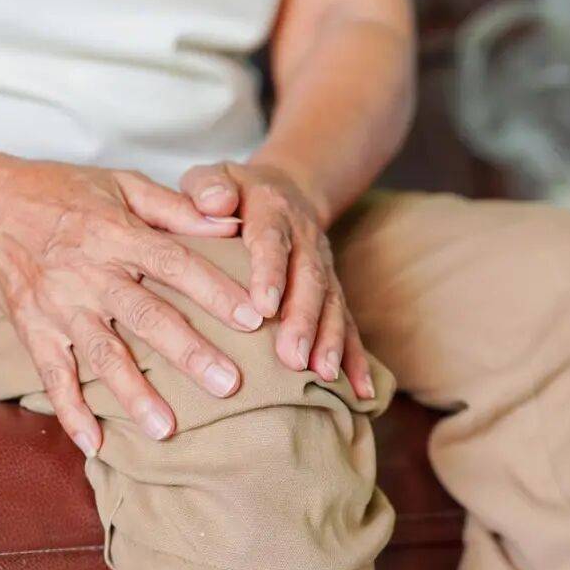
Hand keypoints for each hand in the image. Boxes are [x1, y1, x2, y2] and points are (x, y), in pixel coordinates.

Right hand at [0, 157, 262, 455]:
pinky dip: (71, 412)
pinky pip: (52, 376)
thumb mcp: (121, 183)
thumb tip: (232, 223)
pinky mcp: (33, 331)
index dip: (213, 290)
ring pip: (101, 354)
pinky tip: (95, 445)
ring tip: (167, 430)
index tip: (253, 318)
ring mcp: (59, 306)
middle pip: (145, 316)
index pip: (174, 263)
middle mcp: (90, 273)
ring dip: (134, 393)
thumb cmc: (64, 192)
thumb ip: (177, 207)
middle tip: (229, 384)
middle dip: (188, 352)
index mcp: (116, 233)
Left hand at [179, 161, 375, 398]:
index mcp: (272, 211)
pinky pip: (348, 324)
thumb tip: (216, 202)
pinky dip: (357, 359)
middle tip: (292, 359)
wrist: (284, 189)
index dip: (270, 273)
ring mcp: (324, 267)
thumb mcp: (215, 177)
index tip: (264, 307)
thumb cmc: (233, 192)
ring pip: (332, 304)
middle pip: (310, 280)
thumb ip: (207, 188)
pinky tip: (361, 392)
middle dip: (304, 321)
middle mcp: (305, 239)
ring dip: (330, 341)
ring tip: (325, 376)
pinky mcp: (333, 291)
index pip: (272, 242)